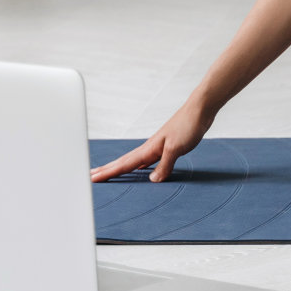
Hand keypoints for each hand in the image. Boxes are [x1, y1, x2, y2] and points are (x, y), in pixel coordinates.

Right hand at [89, 96, 217, 183]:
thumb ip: (164, 165)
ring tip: (108, 173)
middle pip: (124, 162)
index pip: (125, 164)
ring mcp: (157, 147)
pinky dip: (140, 167)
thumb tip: (152, 181)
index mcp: (149, 149)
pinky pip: (148, 161)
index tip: (92, 178)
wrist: (200, 110)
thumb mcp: (176, 148)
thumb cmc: (188, 125)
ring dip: (120, 168)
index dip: (108, 172)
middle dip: (107, 169)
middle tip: (90, 176)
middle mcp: (150, 148)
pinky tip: (141, 170)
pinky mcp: (167, 147)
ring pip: (134, 161)